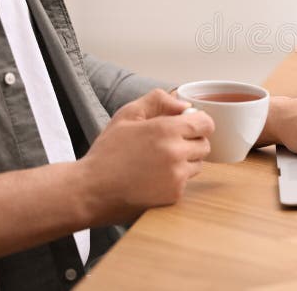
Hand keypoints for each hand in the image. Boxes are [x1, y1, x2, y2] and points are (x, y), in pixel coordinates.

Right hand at [79, 89, 214, 224]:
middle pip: (204, 145)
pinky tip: (154, 178)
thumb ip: (158, 100)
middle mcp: (176, 152)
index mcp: (167, 129)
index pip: (206, 123)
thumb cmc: (108, 151)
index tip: (186, 127)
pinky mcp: (174, 195)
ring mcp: (177, 176)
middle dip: (191, 143)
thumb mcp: (128, 115)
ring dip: (186, 162)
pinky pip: (186, 182)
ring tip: (159, 162)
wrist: (90, 189)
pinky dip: (176, 179)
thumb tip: (184, 105)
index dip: (198, 123)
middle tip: (168, 146)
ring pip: (198, 164)